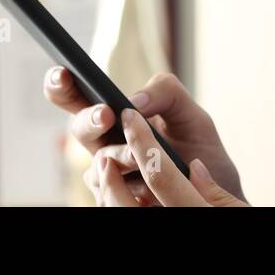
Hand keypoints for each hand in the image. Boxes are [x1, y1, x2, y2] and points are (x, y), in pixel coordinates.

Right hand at [43, 68, 249, 206]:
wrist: (214, 191)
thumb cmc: (197, 148)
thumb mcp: (190, 113)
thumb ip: (166, 93)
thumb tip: (133, 102)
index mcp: (114, 115)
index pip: (76, 96)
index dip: (60, 84)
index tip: (64, 72)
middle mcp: (103, 143)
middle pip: (79, 128)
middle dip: (91, 119)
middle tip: (107, 115)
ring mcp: (106, 175)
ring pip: (98, 163)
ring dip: (122, 156)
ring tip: (143, 155)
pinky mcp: (116, 201)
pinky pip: (110, 195)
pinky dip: (132, 186)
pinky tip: (150, 186)